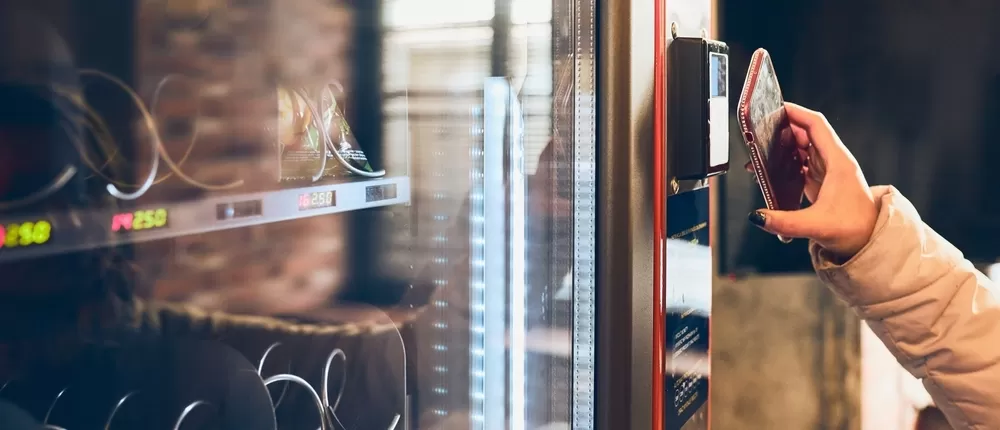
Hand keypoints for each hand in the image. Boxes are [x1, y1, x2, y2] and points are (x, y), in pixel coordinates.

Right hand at [745, 103, 877, 258]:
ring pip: (803, 148)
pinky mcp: (822, 182)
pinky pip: (801, 163)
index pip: (816, 126)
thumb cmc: (854, 229)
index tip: (776, 108)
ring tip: (760, 151)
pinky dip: (786, 162)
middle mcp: (834, 162)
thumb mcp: (817, 226)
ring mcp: (828, 171)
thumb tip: (757, 217)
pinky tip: (771, 170)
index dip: (796, 113)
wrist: (871, 241)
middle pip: (806, 133)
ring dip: (783, 146)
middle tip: (759, 132)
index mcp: (838, 162)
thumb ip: (785, 222)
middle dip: (783, 129)